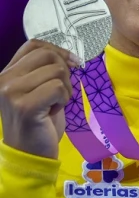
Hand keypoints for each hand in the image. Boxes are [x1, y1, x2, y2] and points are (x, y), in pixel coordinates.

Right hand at [0, 40, 79, 158]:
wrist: (30, 153)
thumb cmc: (39, 122)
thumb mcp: (39, 90)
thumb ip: (46, 71)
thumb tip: (70, 56)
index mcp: (7, 73)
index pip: (34, 44)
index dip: (58, 49)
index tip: (73, 63)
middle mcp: (4, 79)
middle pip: (48, 55)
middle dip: (65, 71)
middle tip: (61, 93)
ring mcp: (11, 92)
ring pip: (57, 71)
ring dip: (65, 89)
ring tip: (55, 104)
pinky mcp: (25, 105)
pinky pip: (58, 88)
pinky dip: (64, 99)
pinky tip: (53, 111)